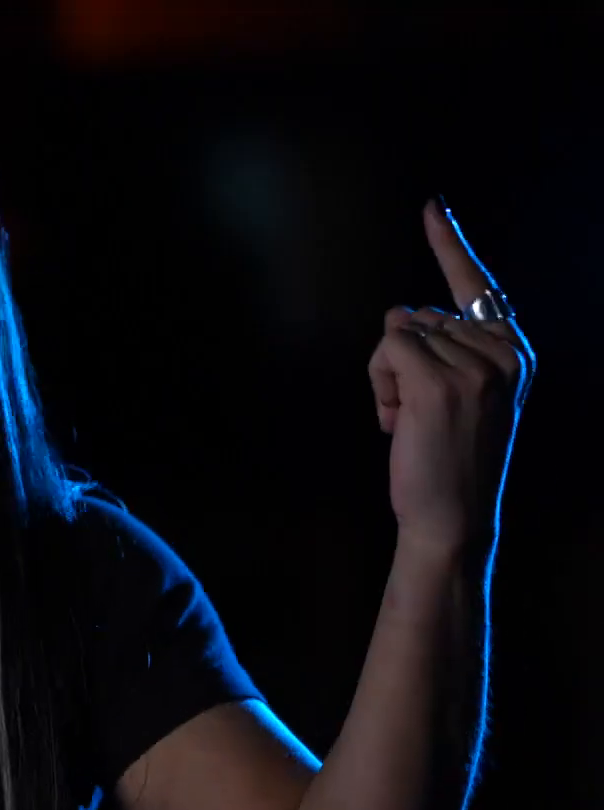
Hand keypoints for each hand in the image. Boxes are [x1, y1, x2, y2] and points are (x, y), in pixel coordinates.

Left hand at [367, 199, 533, 556]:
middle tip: (421, 413)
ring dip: (388, 376)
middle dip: (403, 359)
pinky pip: (386, 349)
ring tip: (413, 423)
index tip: (431, 206)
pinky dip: (379, 384)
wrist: (454, 517)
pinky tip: (398, 424)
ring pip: (397, 332)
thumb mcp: (467, 395)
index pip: (477, 284)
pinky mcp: (439, 382)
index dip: (450, 243)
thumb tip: (405, 315)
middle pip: (417, 314)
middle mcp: (503, 350)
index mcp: (515, 351)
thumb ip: (451, 350)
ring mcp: (474, 364)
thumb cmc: (450, 459)